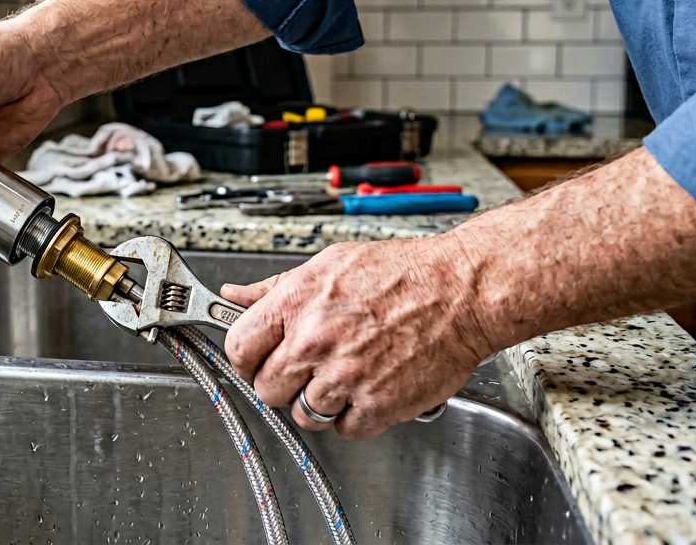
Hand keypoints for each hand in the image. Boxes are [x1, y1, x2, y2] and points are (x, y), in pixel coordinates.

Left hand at [221, 234, 495, 439]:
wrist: (462, 291)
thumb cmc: (402, 273)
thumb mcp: (328, 265)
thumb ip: (275, 288)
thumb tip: (234, 296)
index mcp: (297, 302)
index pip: (239, 348)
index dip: (247, 359)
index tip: (258, 360)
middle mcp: (316, 340)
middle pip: (266, 389)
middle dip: (282, 383)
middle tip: (307, 370)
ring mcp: (346, 375)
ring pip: (302, 415)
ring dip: (318, 403)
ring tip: (344, 376)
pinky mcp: (378, 404)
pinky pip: (343, 429)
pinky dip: (353, 417)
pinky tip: (367, 389)